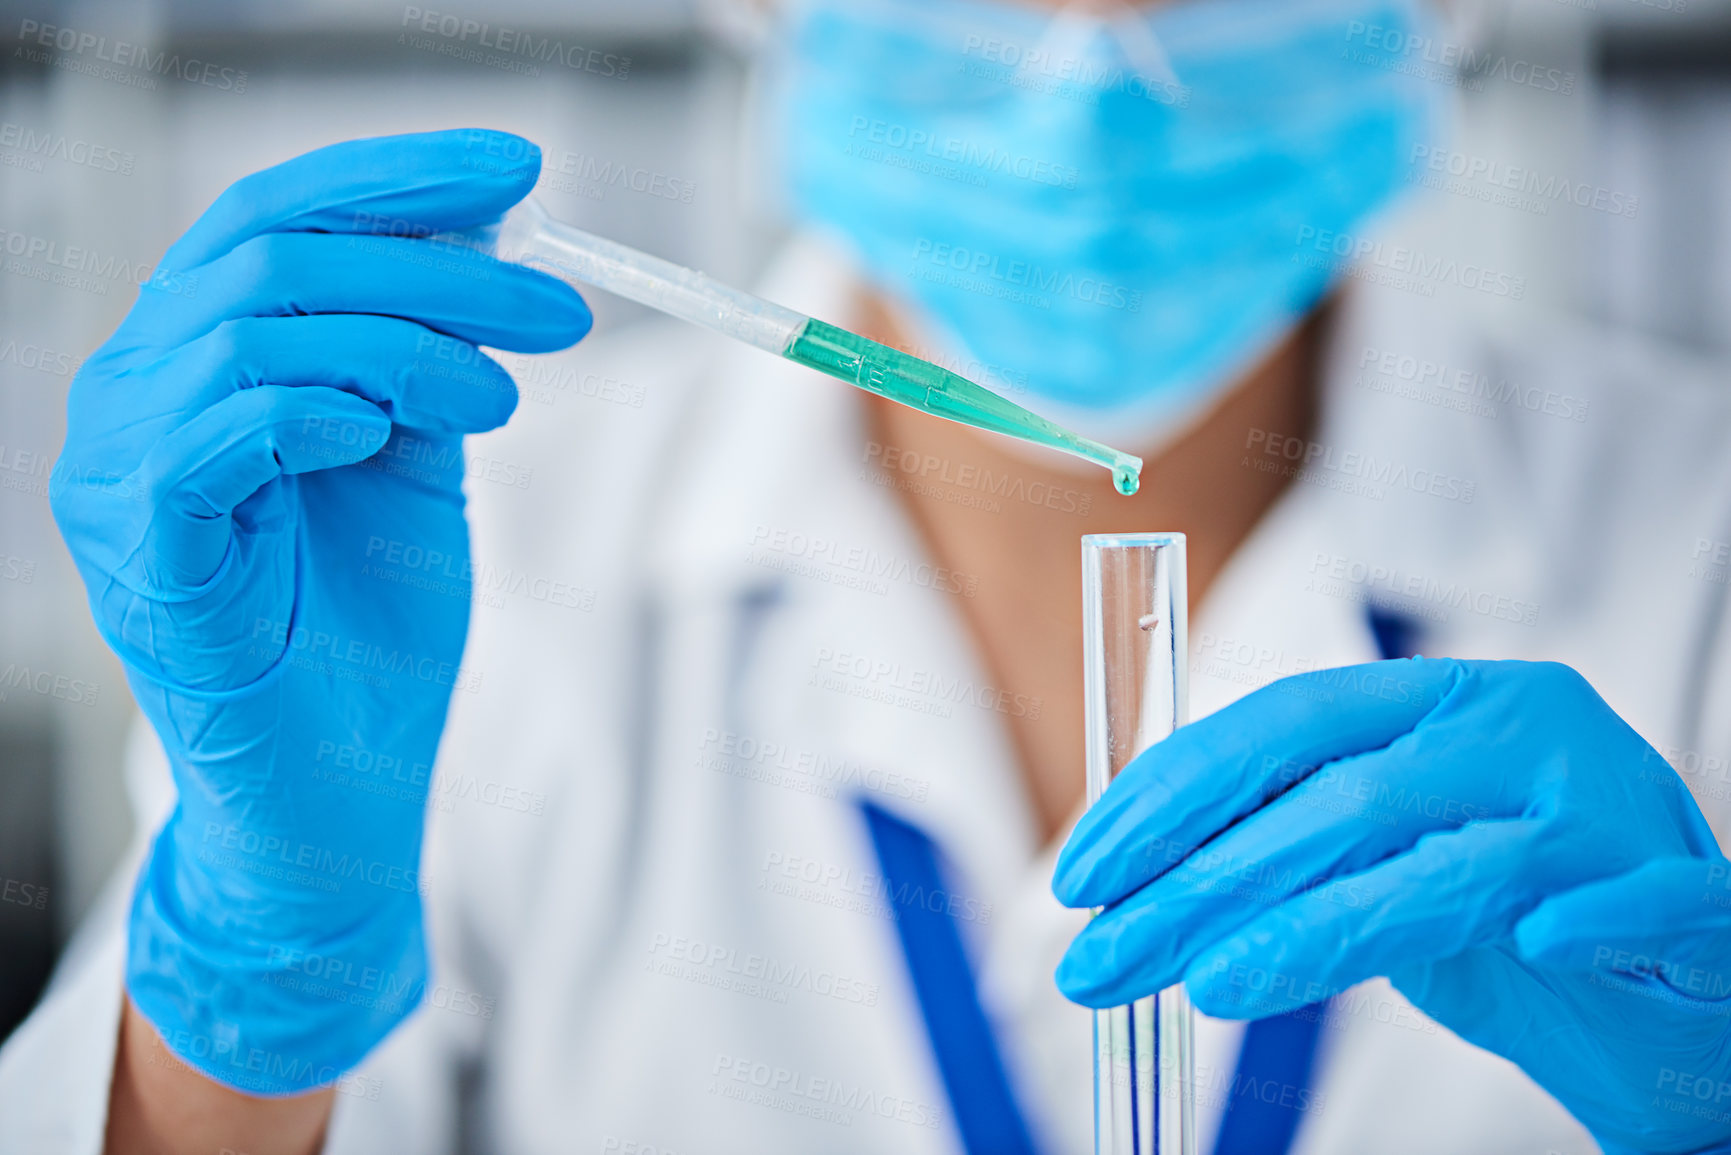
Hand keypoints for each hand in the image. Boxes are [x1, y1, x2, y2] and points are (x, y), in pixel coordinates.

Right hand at [51, 129, 589, 1093]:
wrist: (342, 797)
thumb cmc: (371, 635)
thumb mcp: (416, 465)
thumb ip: (425, 358)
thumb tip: (487, 241)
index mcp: (202, 360)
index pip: (280, 216)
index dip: (398, 177)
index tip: (521, 169)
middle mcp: (139, 395)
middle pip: (274, 255)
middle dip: (435, 265)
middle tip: (556, 307)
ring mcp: (122, 471)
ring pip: (254, 326)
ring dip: (407, 342)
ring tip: (506, 396)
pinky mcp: (140, 550)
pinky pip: (214, 434)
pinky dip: (316, 408)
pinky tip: (389, 432)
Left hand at [1052, 658, 1730, 1154]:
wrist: (1679, 988)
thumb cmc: (1515, 911)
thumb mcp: (1385, 864)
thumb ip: (1291, 848)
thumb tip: (1135, 879)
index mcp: (1442, 703)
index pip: (1284, 723)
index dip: (1173, 792)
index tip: (1083, 867)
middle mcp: (1518, 734)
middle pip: (1336, 799)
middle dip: (1197, 882)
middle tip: (1100, 953)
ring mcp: (1606, 811)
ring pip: (1439, 865)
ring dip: (1304, 931)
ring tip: (1203, 983)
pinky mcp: (1695, 900)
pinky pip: (1643, 904)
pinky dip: (1592, 921)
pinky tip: (1535, 945)